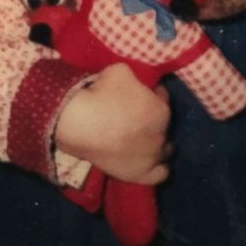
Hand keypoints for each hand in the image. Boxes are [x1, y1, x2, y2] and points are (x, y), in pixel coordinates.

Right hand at [55, 63, 171, 184]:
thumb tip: (136, 80)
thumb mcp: (121, 71)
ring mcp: (152, 157)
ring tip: (141, 139)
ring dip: (157, 143)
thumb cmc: (101, 94)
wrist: (80, 124)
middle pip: (164, 126)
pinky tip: (149, 162)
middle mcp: (162, 135)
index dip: (153, 95)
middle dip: (154, 120)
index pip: (163, 99)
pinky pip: (159, 175)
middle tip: (138, 116)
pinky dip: (157, 168)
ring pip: (164, 151)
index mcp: (161, 110)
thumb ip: (136, 77)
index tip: (142, 94)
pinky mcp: (140, 175)